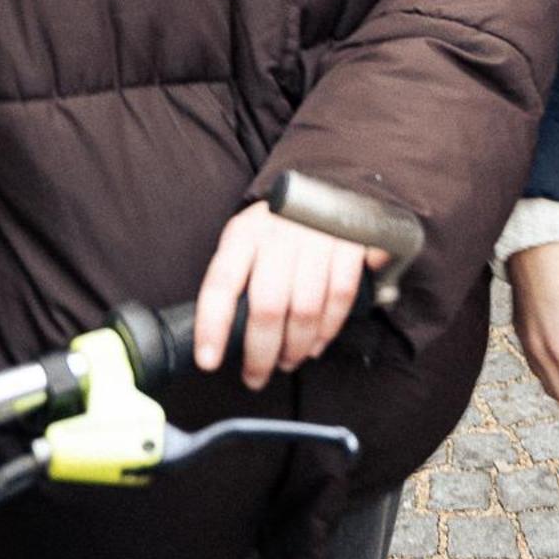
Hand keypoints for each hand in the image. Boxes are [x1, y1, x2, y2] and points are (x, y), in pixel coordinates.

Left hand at [194, 202, 386, 390]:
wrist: (330, 180)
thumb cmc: (278, 224)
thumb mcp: (246, 236)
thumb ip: (235, 275)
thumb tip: (217, 333)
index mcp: (245, 233)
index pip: (221, 282)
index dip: (213, 326)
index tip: (208, 361)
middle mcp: (279, 234)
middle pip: (268, 306)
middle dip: (260, 353)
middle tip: (255, 377)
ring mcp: (318, 238)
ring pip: (305, 309)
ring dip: (295, 347)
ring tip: (287, 362)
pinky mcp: (350, 244)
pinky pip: (339, 299)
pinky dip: (328, 330)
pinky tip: (316, 345)